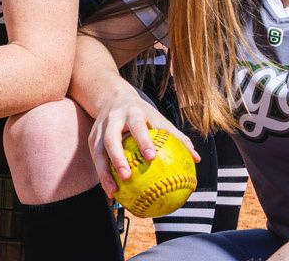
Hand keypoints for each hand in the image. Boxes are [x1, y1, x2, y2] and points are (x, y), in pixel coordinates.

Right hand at [89, 82, 198, 196]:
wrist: (112, 97)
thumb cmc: (143, 114)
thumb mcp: (158, 119)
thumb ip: (176, 137)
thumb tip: (197, 159)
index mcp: (133, 112)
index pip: (138, 125)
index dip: (144, 140)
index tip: (151, 157)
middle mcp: (114, 119)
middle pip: (112, 138)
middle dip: (118, 157)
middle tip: (127, 176)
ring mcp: (100, 128)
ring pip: (99, 151)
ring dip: (104, 171)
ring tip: (113, 191)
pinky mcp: (92, 138)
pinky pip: (96, 159)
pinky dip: (102, 175)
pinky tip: (110, 192)